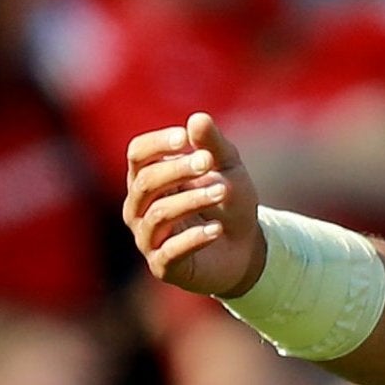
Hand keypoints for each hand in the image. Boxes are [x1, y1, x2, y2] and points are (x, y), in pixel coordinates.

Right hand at [122, 111, 265, 296]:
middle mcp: (139, 207)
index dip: (158, 144)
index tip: (186, 138)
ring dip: (192, 200)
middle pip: (145, 182)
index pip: (138, 154)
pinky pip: (170, 251)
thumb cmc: (228, 203)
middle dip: (177, 170)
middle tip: (208, 162)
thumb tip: (197, 118)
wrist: (246, 249)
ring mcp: (148, 237)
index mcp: (148, 178)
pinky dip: (194, 238)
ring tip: (222, 191)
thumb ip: (213, 146)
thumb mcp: (228, 169)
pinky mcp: (163, 265)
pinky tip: (216, 230)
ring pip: (159, 214)